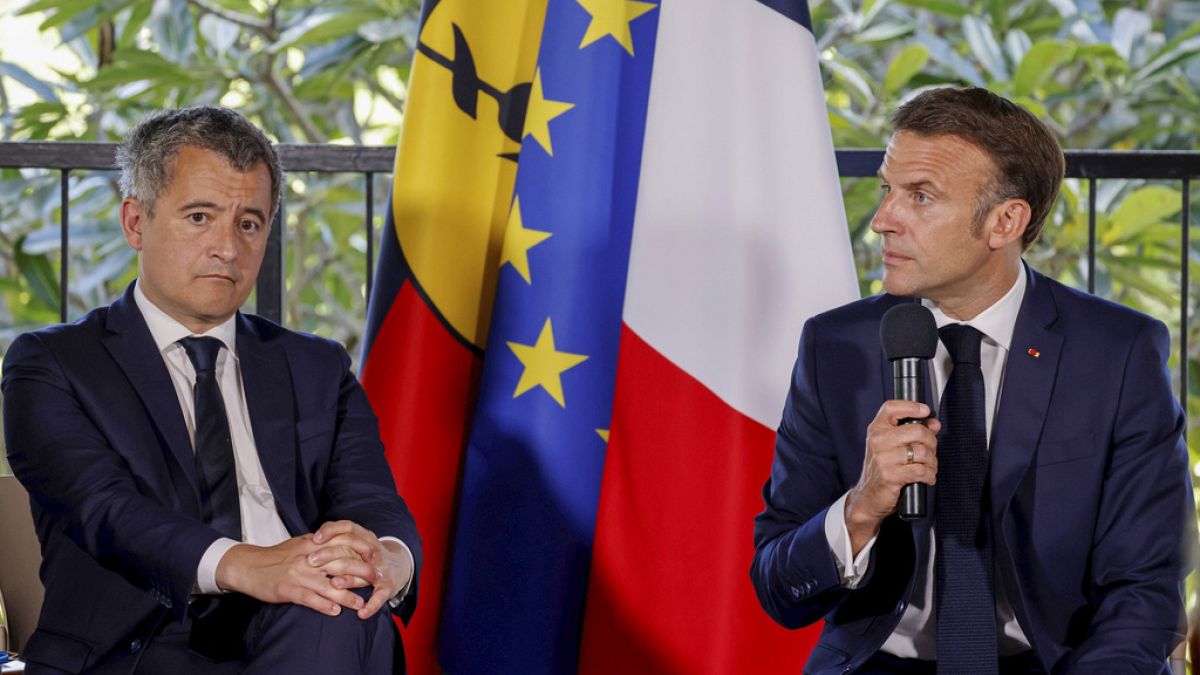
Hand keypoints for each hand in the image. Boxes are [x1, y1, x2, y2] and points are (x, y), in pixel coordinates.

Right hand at [214, 535, 369, 616]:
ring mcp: (299, 574)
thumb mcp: (300, 544)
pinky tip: (335, 612)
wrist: (249, 566)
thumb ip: (320, 544)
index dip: (360, 550)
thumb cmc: (277, 556)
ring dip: (346, 596)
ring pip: (328, 586)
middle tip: (375, 581)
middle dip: (360, 574)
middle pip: (340, 565)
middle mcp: (308, 558)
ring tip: (360, 604)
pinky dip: (323, 606)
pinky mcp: (289, 590)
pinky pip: (310, 599)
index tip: (374, 557)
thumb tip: (341, 543)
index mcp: (312, 544)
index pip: (342, 544)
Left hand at [311, 520, 413, 619]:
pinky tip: (361, 613)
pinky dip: (371, 605)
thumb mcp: (357, 544)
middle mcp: (374, 550)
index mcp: (365, 538)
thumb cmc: (369, 557)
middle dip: (330, 554)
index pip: (348, 528)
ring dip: (349, 579)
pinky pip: (380, 596)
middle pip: (352, 549)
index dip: (331, 530)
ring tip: (334, 584)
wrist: (399, 567)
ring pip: (365, 572)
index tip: (314, 538)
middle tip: (311, 560)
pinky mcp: (388, 586)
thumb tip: (310, 541)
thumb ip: (338, 542)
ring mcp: (381, 568)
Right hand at [845, 400, 940, 555]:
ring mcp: (883, 458)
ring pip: (922, 452)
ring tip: (929, 467)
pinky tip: (927, 478)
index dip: (911, 406)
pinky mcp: (890, 475)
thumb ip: (912, 433)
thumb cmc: (882, 470)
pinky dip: (930, 475)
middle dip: (932, 441)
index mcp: (876, 430)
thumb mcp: (892, 447)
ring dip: (932, 462)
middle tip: (931, 451)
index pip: (891, 408)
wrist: (868, 497)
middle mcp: (877, 441)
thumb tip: (933, 423)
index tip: (925, 411)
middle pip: (916, 430)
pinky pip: (921, 470)